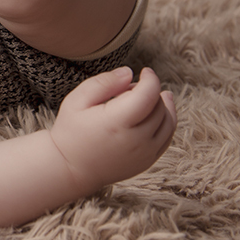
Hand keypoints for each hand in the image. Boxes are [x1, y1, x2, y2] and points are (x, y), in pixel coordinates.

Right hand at [49, 67, 176, 194]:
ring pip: (168, 122)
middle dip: (151, 91)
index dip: (151, 78)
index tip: (145, 71)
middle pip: (159, 106)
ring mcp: (145, 154)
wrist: (70, 168)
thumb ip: (104, 83)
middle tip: (130, 89)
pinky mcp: (148, 161)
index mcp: (117, 122)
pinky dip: (166, 122)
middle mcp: (136, 140)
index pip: (149, 94)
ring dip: (163, 105)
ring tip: (146, 97)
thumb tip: (129, 73)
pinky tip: (154, 113)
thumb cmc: (71, 131)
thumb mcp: (78, 100)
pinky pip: (167, 137)